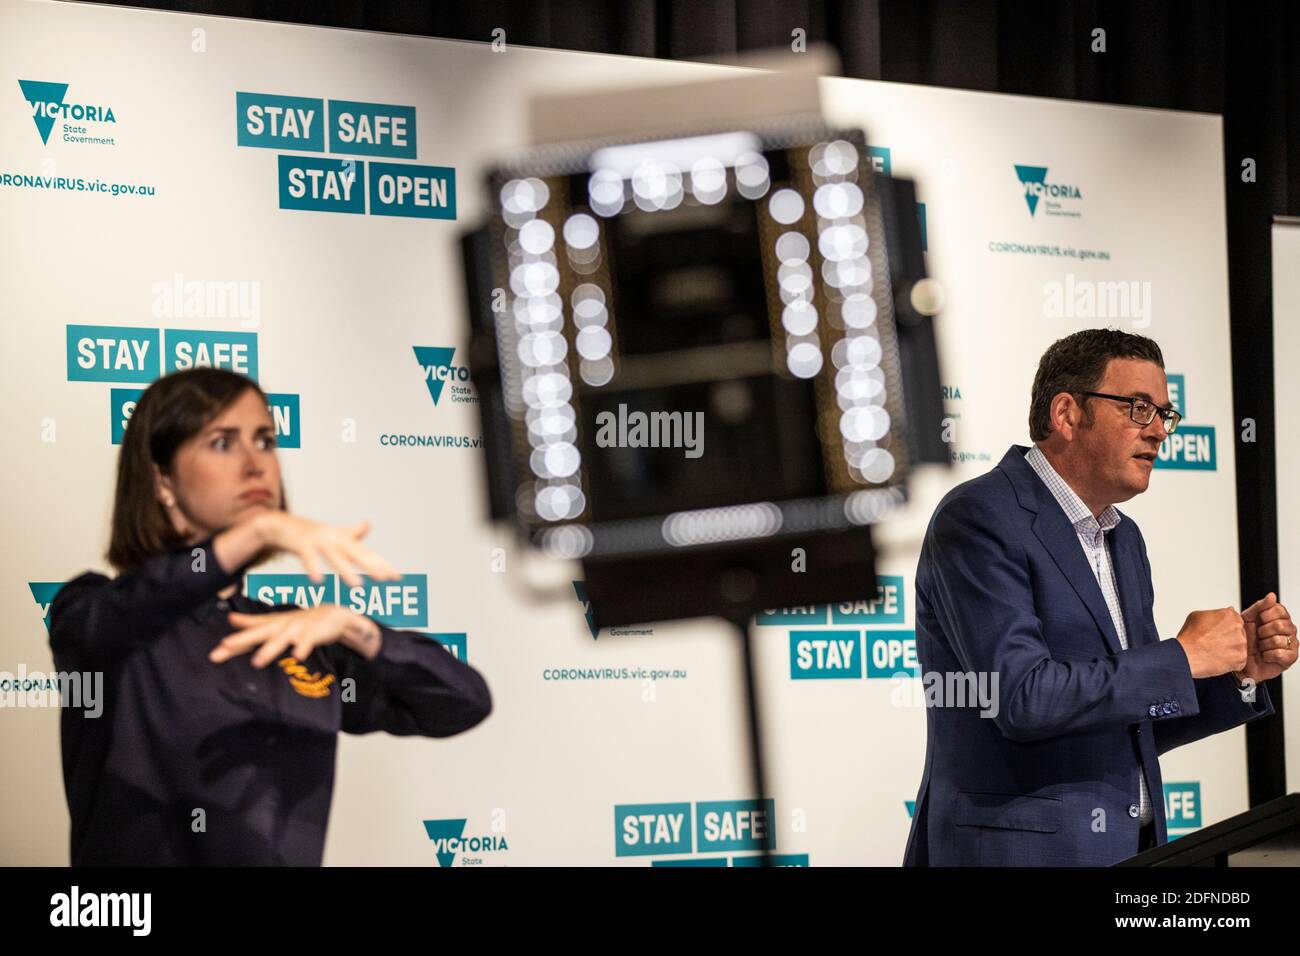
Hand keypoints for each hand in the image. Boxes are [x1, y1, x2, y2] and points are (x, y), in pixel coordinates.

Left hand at [209, 605, 381, 667]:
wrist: (334, 614)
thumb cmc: (302, 621)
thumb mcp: (276, 621)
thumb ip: (254, 622)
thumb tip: (230, 619)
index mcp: (272, 625)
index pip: (249, 634)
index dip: (234, 643)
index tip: (217, 651)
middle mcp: (282, 626)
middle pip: (260, 634)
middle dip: (243, 640)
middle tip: (226, 646)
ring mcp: (297, 629)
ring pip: (281, 639)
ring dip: (269, 649)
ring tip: (257, 661)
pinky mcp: (314, 632)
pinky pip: (308, 641)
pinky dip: (302, 647)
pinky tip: (297, 655)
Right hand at [251, 512, 399, 588]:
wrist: (279, 524)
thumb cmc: (308, 533)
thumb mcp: (331, 533)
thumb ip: (350, 532)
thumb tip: (369, 524)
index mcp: (342, 538)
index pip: (366, 552)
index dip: (381, 564)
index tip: (397, 578)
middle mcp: (334, 537)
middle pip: (356, 553)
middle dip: (372, 566)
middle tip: (386, 579)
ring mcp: (318, 539)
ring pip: (334, 556)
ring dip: (345, 571)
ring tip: (358, 585)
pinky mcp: (301, 542)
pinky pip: (308, 557)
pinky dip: (313, 568)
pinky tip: (318, 580)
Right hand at [1175, 607, 1247, 677]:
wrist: (1187, 655)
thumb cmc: (1189, 637)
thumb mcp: (1197, 615)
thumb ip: (1214, 613)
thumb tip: (1220, 614)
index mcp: (1229, 615)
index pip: (1235, 619)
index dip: (1226, 626)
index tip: (1219, 631)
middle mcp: (1237, 627)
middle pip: (1239, 632)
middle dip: (1230, 638)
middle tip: (1215, 642)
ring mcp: (1241, 643)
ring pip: (1239, 646)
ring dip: (1231, 649)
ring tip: (1215, 651)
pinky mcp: (1241, 658)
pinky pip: (1239, 660)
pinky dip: (1231, 661)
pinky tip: (1218, 659)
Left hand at [1237, 592, 1297, 683]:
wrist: (1240, 659)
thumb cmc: (1245, 639)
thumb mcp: (1247, 619)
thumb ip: (1260, 606)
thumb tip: (1272, 595)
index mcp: (1280, 618)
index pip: (1279, 609)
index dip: (1265, 615)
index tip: (1258, 621)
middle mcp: (1289, 629)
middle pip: (1280, 624)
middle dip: (1263, 631)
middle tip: (1258, 636)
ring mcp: (1292, 643)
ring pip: (1278, 639)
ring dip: (1263, 645)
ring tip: (1260, 647)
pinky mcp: (1290, 658)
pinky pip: (1280, 653)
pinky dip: (1267, 655)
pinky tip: (1265, 655)